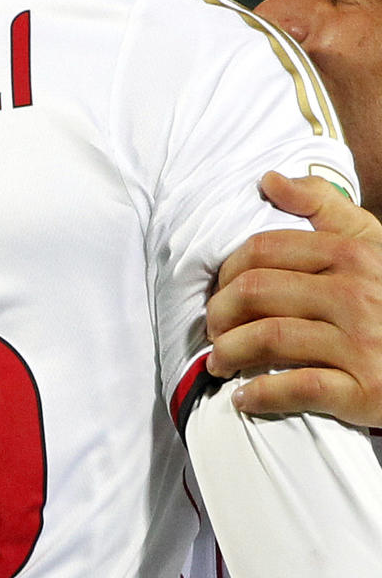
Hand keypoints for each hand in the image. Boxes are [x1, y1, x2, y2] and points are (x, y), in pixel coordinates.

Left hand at [206, 171, 381, 424]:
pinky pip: (300, 388)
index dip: (226, 270)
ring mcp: (362, 344)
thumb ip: (321, 204)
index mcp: (350, 255)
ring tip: (218, 361)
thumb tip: (268, 179)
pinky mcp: (367, 390)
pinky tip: (244, 398)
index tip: (217, 290)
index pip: (263, 250)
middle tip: (211, 329)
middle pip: (257, 291)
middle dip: (219, 312)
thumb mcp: (370, 241)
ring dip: (229, 352)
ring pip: (269, 338)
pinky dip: (262, 395)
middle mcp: (355, 295)